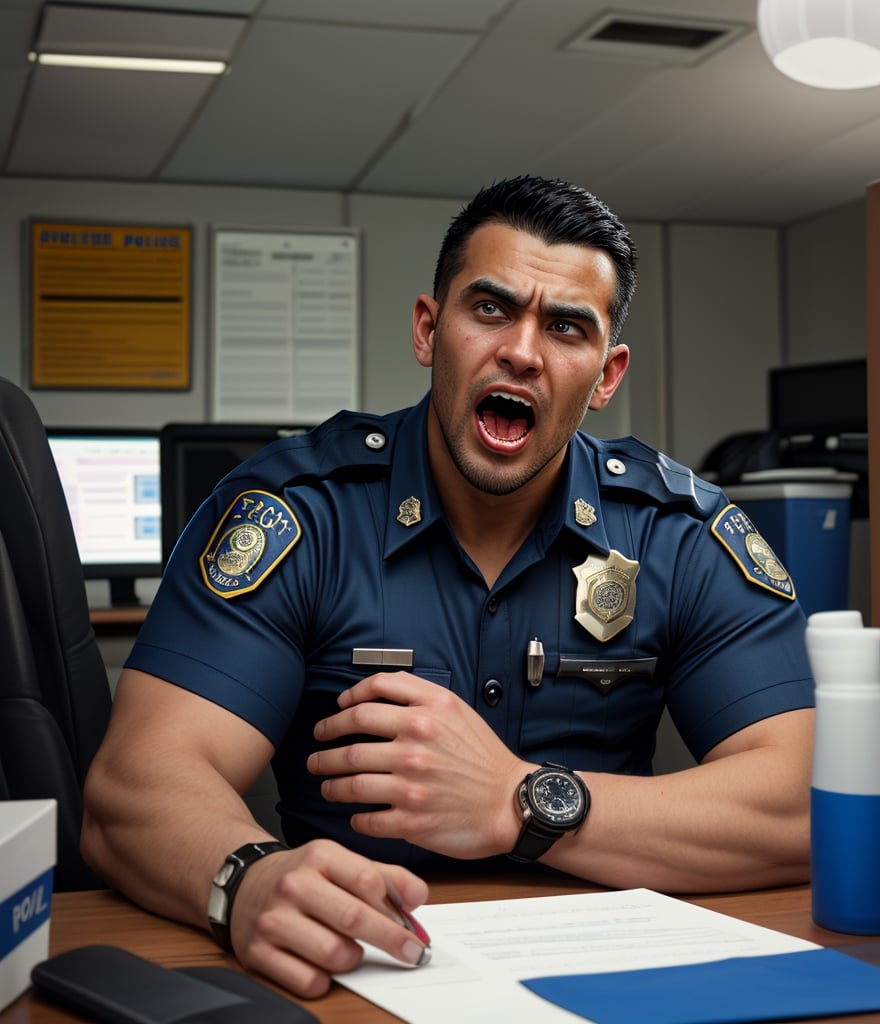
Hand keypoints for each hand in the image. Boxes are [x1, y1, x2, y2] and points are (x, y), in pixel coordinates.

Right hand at [230, 839, 428, 998]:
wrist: (244, 884)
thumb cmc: (302, 878)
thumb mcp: (339, 863)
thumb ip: (383, 876)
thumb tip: (418, 897)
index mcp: (319, 857)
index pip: (367, 880)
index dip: (396, 908)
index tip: (415, 927)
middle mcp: (294, 885)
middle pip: (354, 919)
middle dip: (390, 940)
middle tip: (411, 953)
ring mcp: (274, 919)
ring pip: (333, 954)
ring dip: (352, 958)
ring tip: (350, 950)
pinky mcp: (258, 952)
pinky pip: (307, 981)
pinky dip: (324, 980)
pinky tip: (323, 965)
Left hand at [307, 672, 529, 858]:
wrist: (510, 803)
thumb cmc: (482, 757)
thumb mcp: (457, 709)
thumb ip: (417, 694)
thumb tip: (371, 692)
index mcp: (429, 711)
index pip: (371, 696)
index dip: (344, 703)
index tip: (336, 712)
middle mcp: (417, 743)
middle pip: (350, 740)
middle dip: (324, 747)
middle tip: (315, 754)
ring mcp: (412, 783)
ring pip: (350, 781)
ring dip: (330, 784)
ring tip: (326, 785)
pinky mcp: (412, 820)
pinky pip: (366, 819)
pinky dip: (355, 818)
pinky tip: (355, 815)